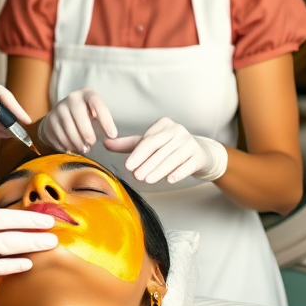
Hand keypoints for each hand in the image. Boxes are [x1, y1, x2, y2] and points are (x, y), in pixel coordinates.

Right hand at [0, 176, 57, 291]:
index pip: (1, 218)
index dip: (27, 218)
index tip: (47, 218)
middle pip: (6, 238)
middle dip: (34, 236)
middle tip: (56, 234)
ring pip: (0, 255)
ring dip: (26, 251)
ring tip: (47, 248)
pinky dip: (7, 268)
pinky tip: (24, 264)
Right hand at [39, 88, 117, 153]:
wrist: (60, 116)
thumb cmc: (84, 116)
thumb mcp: (94, 113)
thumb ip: (103, 122)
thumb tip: (113, 139)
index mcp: (86, 94)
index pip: (96, 103)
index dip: (105, 119)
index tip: (112, 135)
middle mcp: (72, 98)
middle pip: (80, 115)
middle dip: (87, 132)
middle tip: (92, 143)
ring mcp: (59, 108)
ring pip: (68, 128)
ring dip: (78, 142)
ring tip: (84, 148)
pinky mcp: (50, 120)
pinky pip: (60, 136)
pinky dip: (68, 145)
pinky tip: (73, 147)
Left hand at [104, 118, 227, 184]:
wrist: (199, 153)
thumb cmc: (169, 147)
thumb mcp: (149, 144)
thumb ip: (128, 145)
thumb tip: (105, 143)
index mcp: (164, 125)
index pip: (149, 140)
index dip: (138, 154)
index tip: (128, 166)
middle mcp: (178, 130)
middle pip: (159, 149)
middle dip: (146, 164)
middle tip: (136, 176)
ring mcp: (190, 142)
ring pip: (172, 158)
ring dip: (159, 170)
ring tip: (147, 180)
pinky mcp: (199, 155)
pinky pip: (188, 164)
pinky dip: (178, 172)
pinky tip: (169, 179)